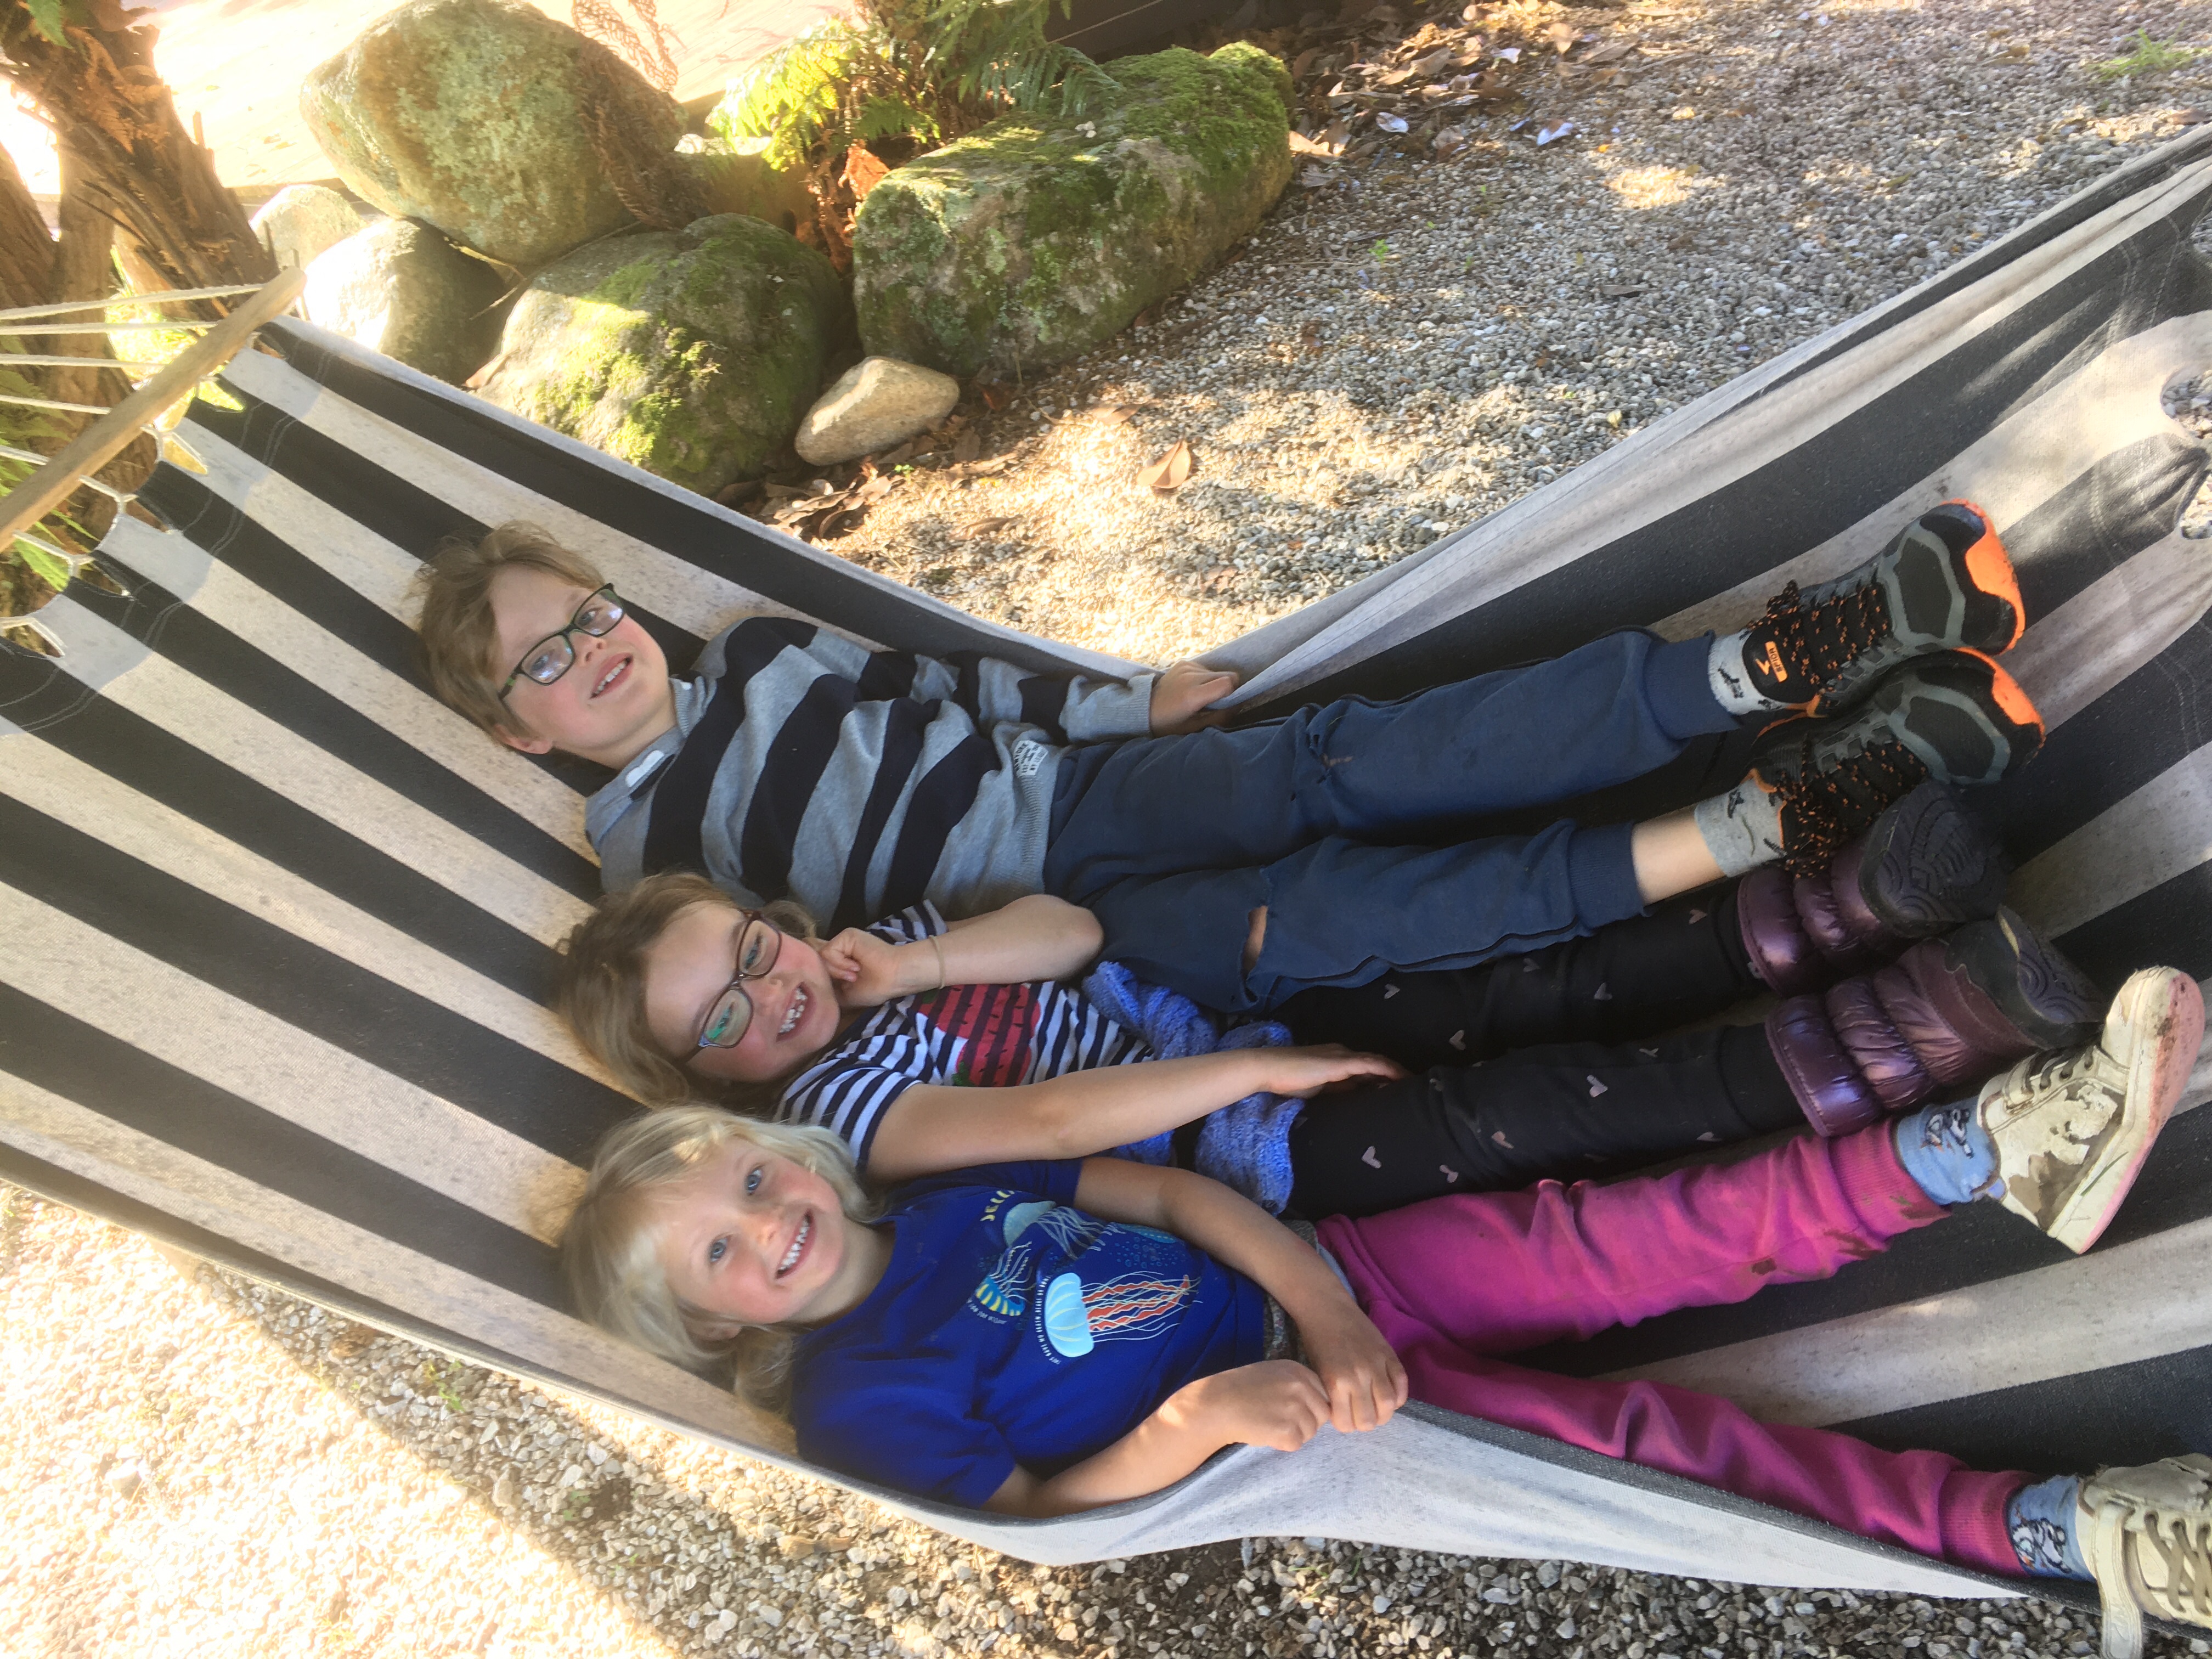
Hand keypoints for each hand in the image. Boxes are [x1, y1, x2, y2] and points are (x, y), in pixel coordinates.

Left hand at [816, 927, 924, 1004]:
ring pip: (820, 956)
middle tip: (846, 981)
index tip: (821, 981)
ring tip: (854, 976)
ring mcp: (841, 941)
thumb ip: (825, 985)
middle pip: (812, 955)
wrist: (893, 978)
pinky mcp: (846, 936)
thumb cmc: (873, 988)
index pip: (813, 958)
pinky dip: (840, 964)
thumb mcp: (842, 993)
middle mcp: (837, 948)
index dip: (812, 968)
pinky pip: (828, 952)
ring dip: (836, 971)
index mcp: (836, 960)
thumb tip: (809, 975)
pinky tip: (855, 968)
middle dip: (825, 973)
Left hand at [1149, 660, 1241, 734]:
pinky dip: (1204, 677)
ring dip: (1214, 683)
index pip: (1228, 683)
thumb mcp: (1194, 727)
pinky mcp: (1183, 662)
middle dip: (1226, 688)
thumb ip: (1219, 716)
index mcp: (1193, 695)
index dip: (1233, 693)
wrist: (1144, 709)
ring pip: (1217, 671)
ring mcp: (1186, 667)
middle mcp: (1190, 676)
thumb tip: (1240, 706)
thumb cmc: (1169, 724)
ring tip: (1201, 695)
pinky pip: (1205, 668)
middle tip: (1215, 701)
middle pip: (1226, 675)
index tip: (1227, 703)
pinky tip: (1192, 687)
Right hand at [1168, 1361, 1332, 1452]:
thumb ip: (1296, 1384)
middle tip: (1279, 1420)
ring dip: (1293, 1434)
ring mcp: (1295, 1409)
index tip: (1291, 1410)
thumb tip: (1318, 1404)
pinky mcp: (1288, 1431)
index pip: (1323, 1394)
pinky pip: (1296, 1444)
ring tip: (1268, 1424)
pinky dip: (1282, 1444)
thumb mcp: (1271, 1374)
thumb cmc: (1239, 1390)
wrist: (1215, 1404)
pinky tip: (1264, 1433)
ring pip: (1311, 1431)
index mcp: (1298, 1370)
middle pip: (1322, 1414)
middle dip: (1306, 1422)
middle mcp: (1301, 1387)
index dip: (1309, 1407)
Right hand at [1247, 1044, 1407, 1097]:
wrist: (1268, 1068)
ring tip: (1414, 1083)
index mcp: (1335, 1059)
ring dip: (1396, 1072)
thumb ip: (1333, 1092)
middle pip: (1375, 1062)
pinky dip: (1388, 1070)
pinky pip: (1371, 1065)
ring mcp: (1341, 1056)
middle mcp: (1342, 1053)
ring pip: (1377, 1062)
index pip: (1365, 1066)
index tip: (1398, 1087)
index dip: (1383, 1075)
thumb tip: (1350, 1102)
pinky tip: (1401, 1078)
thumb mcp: (1316, 1089)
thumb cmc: (1285, 1081)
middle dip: (1395, 1073)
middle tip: (1414, 1085)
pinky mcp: (1340, 1062)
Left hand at [1294, 1304, 1407, 1434]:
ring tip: (1376, 1409)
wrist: (1326, 1309)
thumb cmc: (1316, 1341)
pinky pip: (1402, 1384)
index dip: (1344, 1425)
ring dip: (1383, 1413)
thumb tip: (1347, 1417)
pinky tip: (1389, 1397)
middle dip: (1363, 1423)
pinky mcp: (1389, 1354)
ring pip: (1389, 1405)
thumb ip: (1333, 1397)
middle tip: (1359, 1415)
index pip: (1346, 1423)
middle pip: (1369, 1419)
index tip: (1342, 1418)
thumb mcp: (1317, 1373)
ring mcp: (1377, 1364)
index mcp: (1336, 1382)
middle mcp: (1358, 1377)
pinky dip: (1398, 1396)